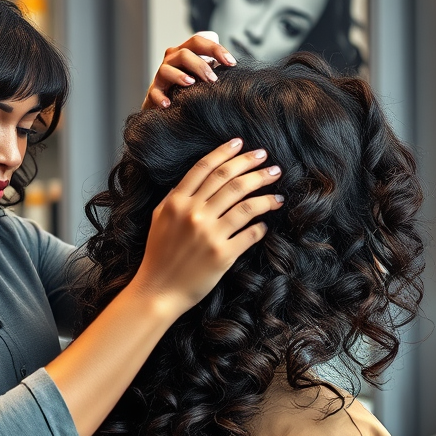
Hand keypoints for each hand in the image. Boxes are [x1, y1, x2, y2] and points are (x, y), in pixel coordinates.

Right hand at [129, 139, 282, 317]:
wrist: (158, 291)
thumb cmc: (158, 255)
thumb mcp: (158, 218)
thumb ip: (174, 197)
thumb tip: (192, 180)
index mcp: (177, 202)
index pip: (205, 168)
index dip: (225, 152)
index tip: (241, 144)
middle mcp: (193, 214)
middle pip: (230, 181)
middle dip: (253, 167)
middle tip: (270, 162)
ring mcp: (209, 234)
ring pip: (247, 204)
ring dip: (266, 194)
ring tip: (277, 191)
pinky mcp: (222, 254)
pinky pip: (250, 233)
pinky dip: (261, 226)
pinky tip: (265, 223)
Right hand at [143, 31, 237, 109]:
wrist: (167, 103)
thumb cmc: (190, 87)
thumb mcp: (203, 75)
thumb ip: (215, 69)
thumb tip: (235, 69)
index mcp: (185, 52)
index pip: (199, 42)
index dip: (216, 50)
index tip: (232, 63)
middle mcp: (172, 60)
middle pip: (184, 53)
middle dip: (201, 65)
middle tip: (213, 80)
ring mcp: (161, 75)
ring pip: (167, 69)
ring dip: (180, 76)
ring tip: (191, 84)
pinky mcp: (153, 91)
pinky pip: (154, 92)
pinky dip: (160, 97)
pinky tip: (169, 104)